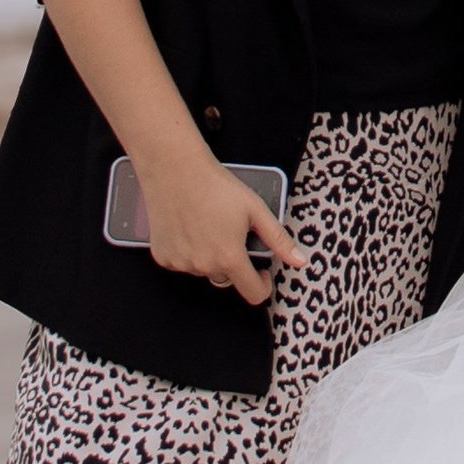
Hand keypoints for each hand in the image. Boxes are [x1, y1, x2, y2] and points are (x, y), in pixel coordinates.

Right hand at [141, 151, 304, 306]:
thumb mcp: (256, 210)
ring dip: (210, 257)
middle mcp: (204, 266)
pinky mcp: (163, 256)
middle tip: (230, 234)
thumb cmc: (216, 186)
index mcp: (230, 258)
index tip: (262, 271)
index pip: (253, 294)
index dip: (263, 285)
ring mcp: (181, 263)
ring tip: (208, 226)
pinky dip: (188, 252)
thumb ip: (279, 240)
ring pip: (204, 270)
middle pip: (227, 279)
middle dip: (234, 263)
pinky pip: (182, 263)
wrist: (175, 169)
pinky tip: (190, 228)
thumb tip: (300, 262)